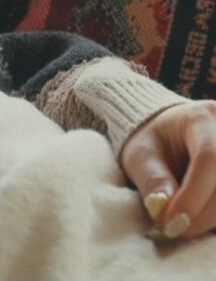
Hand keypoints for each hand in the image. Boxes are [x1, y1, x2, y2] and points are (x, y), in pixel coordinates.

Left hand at [120, 100, 215, 240]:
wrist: (171, 132)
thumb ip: (152, 180)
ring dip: (213, 218)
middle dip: (204, 213)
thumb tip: (161, 211)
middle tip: (175, 230)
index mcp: (202, 117)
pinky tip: (200, 218)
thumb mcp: (141, 156)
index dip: (193, 196)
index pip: (209, 158)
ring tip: (184, 224)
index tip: (171, 224)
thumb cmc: (154, 142)